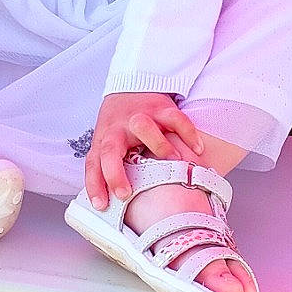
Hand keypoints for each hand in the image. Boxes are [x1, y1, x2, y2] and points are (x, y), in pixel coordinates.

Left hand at [84, 92, 204, 210]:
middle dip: (115, 173)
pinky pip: (176, 118)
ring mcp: (139, 117)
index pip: (93, 164)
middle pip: (110, 150)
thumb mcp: (107, 142)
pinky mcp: (160, 107)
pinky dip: (188, 133)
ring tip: (174, 163)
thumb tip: (112, 205)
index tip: (102, 205)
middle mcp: (118, 129)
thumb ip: (108, 166)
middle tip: (126, 194)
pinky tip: (197, 149)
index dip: (95, 185)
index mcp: (103, 140)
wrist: (130, 86)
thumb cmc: (119, 125)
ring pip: (144, 127)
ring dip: (159, 146)